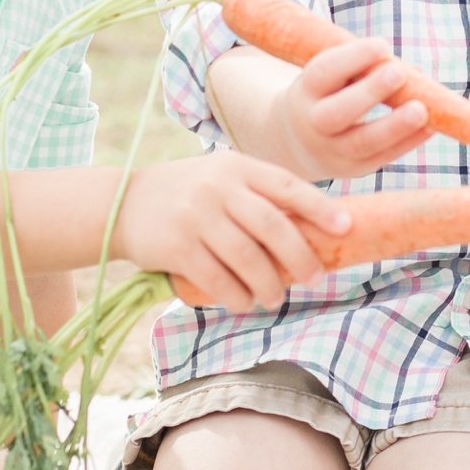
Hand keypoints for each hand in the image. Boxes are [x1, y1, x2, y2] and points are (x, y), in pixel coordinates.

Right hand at [111, 152, 347, 312]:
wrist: (123, 203)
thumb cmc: (189, 193)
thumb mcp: (222, 177)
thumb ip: (260, 195)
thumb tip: (316, 227)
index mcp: (237, 167)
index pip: (287, 186)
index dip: (320, 208)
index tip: (346, 227)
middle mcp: (218, 187)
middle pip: (273, 226)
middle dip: (300, 256)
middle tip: (315, 277)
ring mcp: (196, 216)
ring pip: (247, 257)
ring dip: (269, 284)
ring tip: (276, 297)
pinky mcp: (177, 246)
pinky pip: (217, 278)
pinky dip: (237, 295)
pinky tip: (245, 302)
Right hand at [267, 38, 433, 180]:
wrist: (300, 142)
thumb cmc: (329, 94)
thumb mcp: (333, 78)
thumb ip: (366, 71)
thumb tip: (415, 73)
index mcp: (306, 90)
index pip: (323, 73)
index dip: (352, 58)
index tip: (383, 45)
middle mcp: (313, 122)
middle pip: (337, 112)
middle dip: (369, 92)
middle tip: (399, 73)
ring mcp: (332, 150)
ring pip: (361, 142)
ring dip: (394, 126)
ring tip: (421, 109)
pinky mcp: (353, 168)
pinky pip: (381, 157)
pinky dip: (407, 142)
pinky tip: (430, 127)